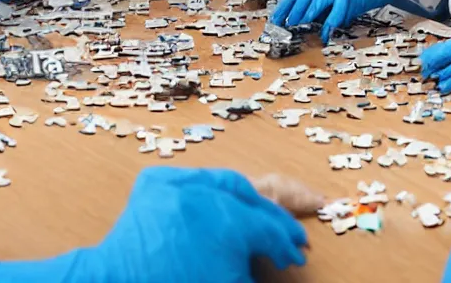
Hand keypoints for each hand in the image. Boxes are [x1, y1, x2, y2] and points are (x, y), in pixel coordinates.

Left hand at [0, 167, 307, 281]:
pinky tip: (232, 195)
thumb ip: (253, 268)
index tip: (295, 257)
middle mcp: (205, 195)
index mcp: (225, 222)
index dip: (285, 245)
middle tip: (293, 237)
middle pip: (255, 199)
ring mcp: (179, 185)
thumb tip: (278, 258)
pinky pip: (196, 178)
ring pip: (227, 181)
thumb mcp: (224, 281)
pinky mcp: (156, 183)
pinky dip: (216, 188)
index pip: (267, 229)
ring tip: (269, 214)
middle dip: (277, 220)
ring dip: (252, 199)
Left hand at [272, 0, 417, 43]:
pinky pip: (337, 12)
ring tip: (295, 27)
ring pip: (316, 2)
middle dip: (291, 11)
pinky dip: (330, 24)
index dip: (286, 3)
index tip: (276, 16)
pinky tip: (325, 34)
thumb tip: (318, 14)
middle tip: (281, 25)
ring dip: (304, 16)